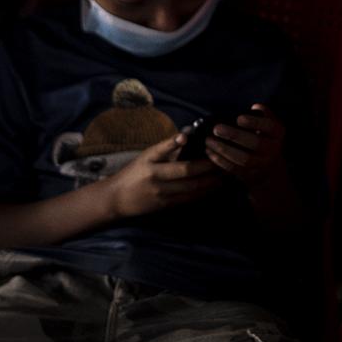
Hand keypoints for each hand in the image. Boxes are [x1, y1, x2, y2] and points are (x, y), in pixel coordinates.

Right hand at [101, 133, 224, 218]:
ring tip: (223, 176)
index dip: (190, 153)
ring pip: (191, 189)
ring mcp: (162, 195)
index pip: (172, 156)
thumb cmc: (134, 172)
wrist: (117, 198)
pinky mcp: (165, 206)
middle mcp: (156, 179)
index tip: (204, 146)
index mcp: (151, 163)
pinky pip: (187, 199)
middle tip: (223, 162)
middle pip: (187, 174)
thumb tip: (187, 135)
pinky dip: (201, 193)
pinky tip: (211, 188)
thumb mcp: (146, 156)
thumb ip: (167, 148)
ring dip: (209, 183)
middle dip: (208, 169)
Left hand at [204, 105, 285, 185]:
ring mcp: (262, 164)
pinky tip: (210, 151)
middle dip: (234, 136)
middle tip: (216, 129)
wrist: (269, 168)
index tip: (239, 118)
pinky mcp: (250, 176)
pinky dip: (220, 160)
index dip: (255, 122)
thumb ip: (262, 114)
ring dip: (223, 149)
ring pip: (244, 158)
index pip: (269, 127)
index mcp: (278, 133)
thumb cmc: (264, 138)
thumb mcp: (268, 124)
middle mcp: (273, 149)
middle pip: (256, 143)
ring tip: (209, 141)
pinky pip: (234, 168)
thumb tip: (255, 107)